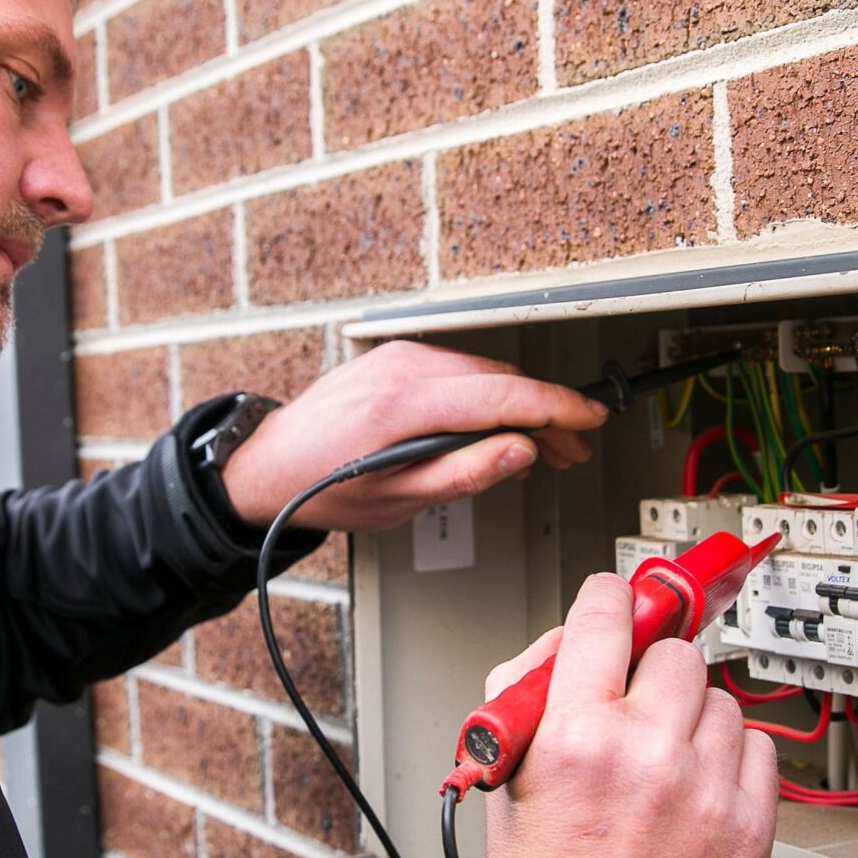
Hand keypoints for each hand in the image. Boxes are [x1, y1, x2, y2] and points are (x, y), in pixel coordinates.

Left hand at [219, 340, 610, 533]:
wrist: (269, 463)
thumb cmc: (320, 487)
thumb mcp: (397, 501)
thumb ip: (464, 474)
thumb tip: (521, 450)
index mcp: (402, 404)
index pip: (502, 394)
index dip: (556, 407)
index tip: (588, 419)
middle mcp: (401, 368)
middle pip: (499, 379)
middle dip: (545, 413)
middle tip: (572, 450)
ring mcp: (397, 356)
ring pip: (483, 372)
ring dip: (518, 405)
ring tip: (540, 447)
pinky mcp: (394, 357)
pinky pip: (458, 370)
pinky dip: (486, 395)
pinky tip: (496, 426)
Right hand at [474, 576, 779, 857]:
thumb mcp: (505, 774)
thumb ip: (530, 695)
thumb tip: (569, 645)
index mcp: (575, 734)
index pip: (606, 613)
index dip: (610, 603)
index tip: (619, 606)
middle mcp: (646, 753)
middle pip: (676, 654)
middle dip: (653, 676)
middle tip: (638, 710)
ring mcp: (705, 790)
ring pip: (723, 702)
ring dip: (696, 722)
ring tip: (666, 766)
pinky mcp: (749, 828)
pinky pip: (762, 752)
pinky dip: (734, 764)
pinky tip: (699, 792)